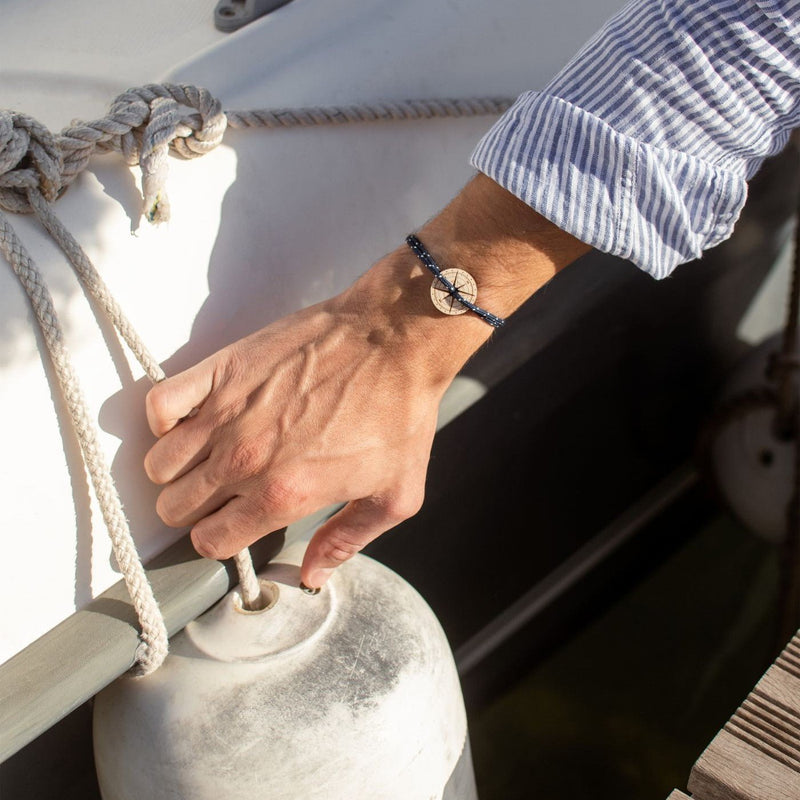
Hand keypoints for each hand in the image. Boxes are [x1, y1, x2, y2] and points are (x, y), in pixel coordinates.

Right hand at [144, 175, 588, 586]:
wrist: (394, 339)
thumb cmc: (399, 413)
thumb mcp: (394, 495)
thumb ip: (347, 540)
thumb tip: (312, 575)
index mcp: (282, 495)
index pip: (211, 540)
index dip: (220, 539)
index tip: (234, 525)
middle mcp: (243, 459)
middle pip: (175, 507)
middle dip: (194, 510)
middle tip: (219, 495)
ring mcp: (226, 412)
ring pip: (159, 464)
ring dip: (176, 470)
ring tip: (205, 459)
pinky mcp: (222, 369)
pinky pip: (160, 403)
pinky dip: (166, 418)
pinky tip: (194, 419)